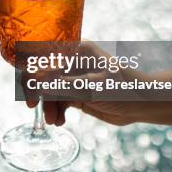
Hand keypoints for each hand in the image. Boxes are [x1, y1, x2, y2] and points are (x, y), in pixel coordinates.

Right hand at [25, 40, 143, 126]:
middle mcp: (71, 61)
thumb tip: (35, 83)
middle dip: (39, 93)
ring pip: (50, 91)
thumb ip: (62, 85)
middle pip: (44, 75)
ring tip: (54, 121)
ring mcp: (73, 78)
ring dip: (49, 106)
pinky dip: (57, 111)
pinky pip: (59, 101)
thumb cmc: (122, 88)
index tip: (29, 89)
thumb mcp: (90, 86)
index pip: (44, 57)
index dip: (32, 71)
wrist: (143, 103)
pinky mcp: (77, 93)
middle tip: (33, 107)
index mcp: (74, 50)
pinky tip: (60, 121)